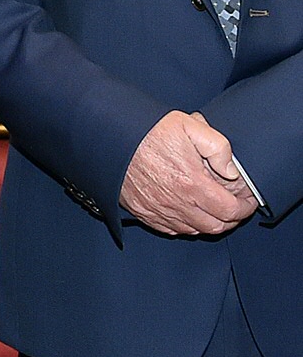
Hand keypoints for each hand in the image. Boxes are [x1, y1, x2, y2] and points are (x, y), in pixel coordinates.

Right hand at [119, 111, 257, 234]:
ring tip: (211, 207)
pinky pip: (170, 229)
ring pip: (193, 230)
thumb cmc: (146, 129)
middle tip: (233, 205)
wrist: (108, 136)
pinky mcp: (141, 212)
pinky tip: (186, 209)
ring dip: (207, 222)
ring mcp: (157, 210)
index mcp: (191, 183)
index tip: (248, 200)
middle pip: (215, 226)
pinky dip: (184, 224)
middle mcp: (175, 203)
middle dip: (230, 218)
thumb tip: (231, 171)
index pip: (230, 211)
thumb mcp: (189, 126)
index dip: (245, 208)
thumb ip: (218, 147)